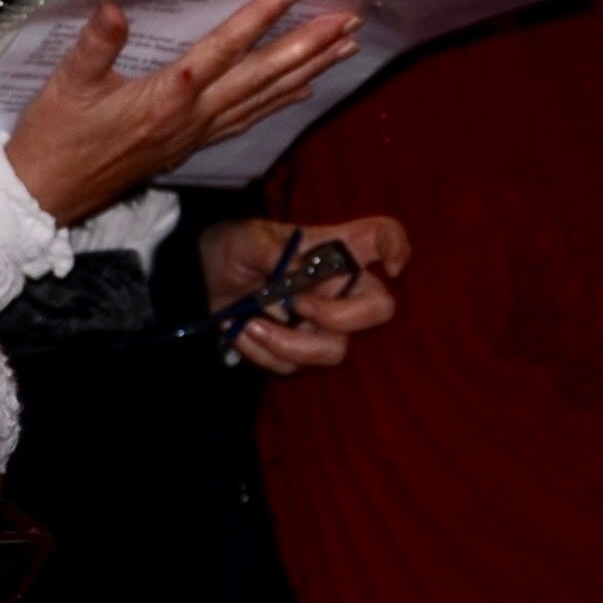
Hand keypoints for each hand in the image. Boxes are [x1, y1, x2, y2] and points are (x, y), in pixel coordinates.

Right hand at [2, 0, 362, 225]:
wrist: (44, 197)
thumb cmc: (53, 140)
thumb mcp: (65, 86)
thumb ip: (94, 46)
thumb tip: (115, 7)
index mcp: (165, 98)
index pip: (223, 50)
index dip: (259, 17)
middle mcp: (190, 118)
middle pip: (260, 77)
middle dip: (308, 46)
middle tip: (348, 21)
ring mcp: (193, 135)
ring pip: (262, 99)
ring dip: (307, 72)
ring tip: (345, 48)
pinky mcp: (189, 146)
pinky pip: (246, 121)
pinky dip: (279, 103)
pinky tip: (303, 90)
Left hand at [196, 215, 408, 373]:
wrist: (205, 276)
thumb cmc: (237, 248)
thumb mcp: (248, 240)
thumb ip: (275, 252)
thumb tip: (302, 271)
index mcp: (335, 248)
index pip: (382, 237)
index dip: (397, 248)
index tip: (392, 266)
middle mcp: (339, 287)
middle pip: (379, 308)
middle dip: (342, 316)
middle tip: (299, 306)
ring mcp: (323, 322)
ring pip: (334, 350)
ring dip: (288, 342)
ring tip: (251, 322)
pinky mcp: (298, 350)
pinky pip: (292, 366)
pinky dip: (262, 351)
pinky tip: (244, 328)